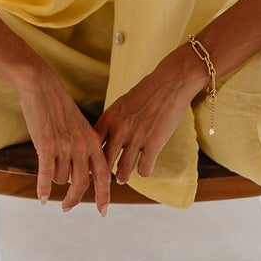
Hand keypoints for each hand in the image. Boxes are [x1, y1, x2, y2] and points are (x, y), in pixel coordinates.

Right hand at [15, 65, 111, 214]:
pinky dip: (43, 189)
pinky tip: (41, 199)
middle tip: (66, 208)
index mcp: (92, 141)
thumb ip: (82, 152)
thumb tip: (74, 179)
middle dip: (74, 199)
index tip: (103, 212)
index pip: (103, 175)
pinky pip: (45, 175)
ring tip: (47, 164)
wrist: (42, 86)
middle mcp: (81, 146)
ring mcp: (64, 146)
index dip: (104, 196)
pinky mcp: (46, 145)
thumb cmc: (58, 107)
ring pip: (60, 178)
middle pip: (81, 184)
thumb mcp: (78, 128)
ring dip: (53, 179)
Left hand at [94, 49, 199, 185]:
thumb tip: (102, 141)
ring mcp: (137, 137)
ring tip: (122, 178)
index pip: (92, 146)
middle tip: (104, 178)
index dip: (90, 158)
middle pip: (104, 162)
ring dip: (123, 176)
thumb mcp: (121, 105)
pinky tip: (144, 168)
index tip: (91, 164)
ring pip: (123, 171)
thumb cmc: (146, 93)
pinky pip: (144, 170)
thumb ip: (112, 122)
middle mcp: (120, 129)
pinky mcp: (154, 143)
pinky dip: (144, 171)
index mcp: (109, 118)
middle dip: (103, 173)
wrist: (170, 82)